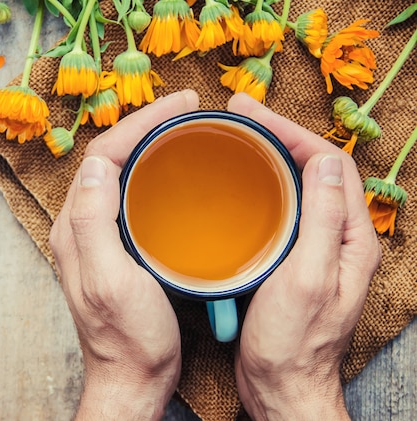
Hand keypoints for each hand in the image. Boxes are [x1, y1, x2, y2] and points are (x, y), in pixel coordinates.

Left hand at [50, 90, 199, 419]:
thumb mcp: (111, 281)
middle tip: (186, 109)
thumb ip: (94, 222)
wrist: (133, 377)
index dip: (140, 123)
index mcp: (77, 227)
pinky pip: (131, 196)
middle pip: (110, 157)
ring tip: (183, 129)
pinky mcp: (119, 248)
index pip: (103, 155)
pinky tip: (176, 175)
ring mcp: (100, 236)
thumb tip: (97, 163)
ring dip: (149, 144)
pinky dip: (153, 174)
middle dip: (146, 125)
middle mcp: (82, 226)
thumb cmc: (127, 339)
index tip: (180, 106)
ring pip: (120, 173)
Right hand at [227, 93, 380, 419]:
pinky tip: (237, 186)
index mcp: (350, 238)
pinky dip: (259, 188)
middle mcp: (337, 238)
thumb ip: (323, 220)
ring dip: (268, 158)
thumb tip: (325, 162)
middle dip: (278, 137)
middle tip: (239, 116)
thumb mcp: (310, 278)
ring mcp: (313, 249)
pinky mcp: (289, 260)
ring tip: (236, 138)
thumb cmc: (293, 342)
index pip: (330, 165)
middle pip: (314, 170)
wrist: (281, 385)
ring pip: (295, 187)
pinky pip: (280, 211)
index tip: (255, 116)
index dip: (294, 134)